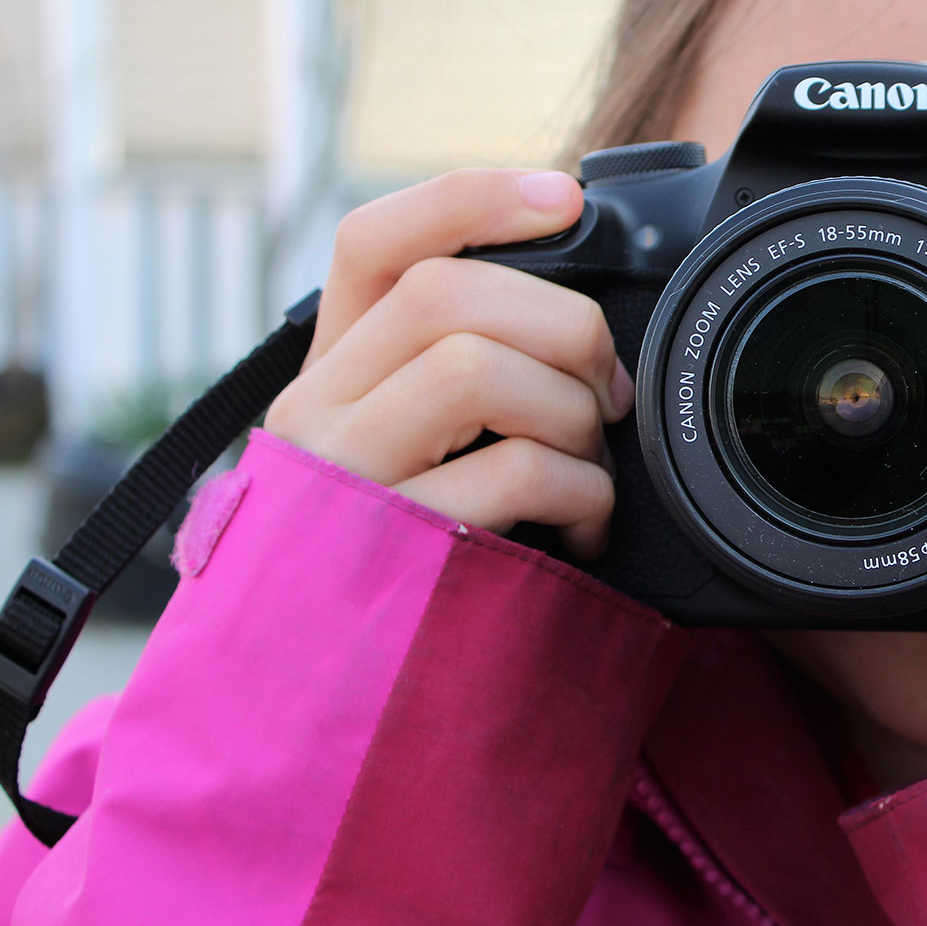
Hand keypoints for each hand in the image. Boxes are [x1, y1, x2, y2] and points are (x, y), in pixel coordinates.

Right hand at [264, 168, 631, 558]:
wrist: (321, 727)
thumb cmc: (406, 570)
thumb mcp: (413, 462)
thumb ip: (459, 384)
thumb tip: (585, 321)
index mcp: (329, 375)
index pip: (374, 244)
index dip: (471, 198)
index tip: (566, 198)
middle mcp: (317, 414)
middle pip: (444, 293)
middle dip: (563, 324)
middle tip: (609, 389)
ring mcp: (344, 480)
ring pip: (473, 367)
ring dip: (569, 410)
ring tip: (591, 467)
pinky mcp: (390, 549)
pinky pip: (510, 473)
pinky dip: (580, 493)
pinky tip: (585, 531)